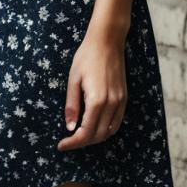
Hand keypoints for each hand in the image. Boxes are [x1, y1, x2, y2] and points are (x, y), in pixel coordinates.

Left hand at [57, 31, 127, 150]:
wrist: (107, 41)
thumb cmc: (87, 57)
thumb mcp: (73, 80)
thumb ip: (72, 106)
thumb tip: (70, 127)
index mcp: (96, 100)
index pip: (85, 132)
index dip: (73, 143)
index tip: (61, 145)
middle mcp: (111, 104)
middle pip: (98, 135)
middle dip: (82, 142)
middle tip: (68, 141)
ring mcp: (120, 101)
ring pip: (109, 131)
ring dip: (95, 137)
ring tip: (80, 135)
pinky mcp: (124, 97)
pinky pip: (117, 122)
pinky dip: (106, 130)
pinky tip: (95, 126)